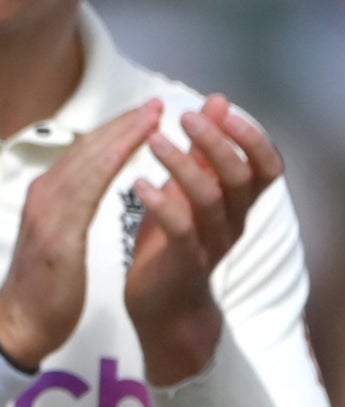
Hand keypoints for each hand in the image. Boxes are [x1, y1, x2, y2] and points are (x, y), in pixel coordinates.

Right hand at [0, 99, 160, 369]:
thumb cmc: (46, 285)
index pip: (86, 154)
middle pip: (87, 148)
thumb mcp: (60, 236)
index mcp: (48, 194)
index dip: (116, 131)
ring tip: (151, 116)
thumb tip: (89, 185)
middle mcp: (44, 192)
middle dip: (122, 124)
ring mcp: (47, 209)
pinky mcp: (55, 229)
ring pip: (87, 160)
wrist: (21, 321)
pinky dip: (108, 164)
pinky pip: (86, 188)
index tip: (146, 114)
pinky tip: (130, 151)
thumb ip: (72, 207)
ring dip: (120, 135)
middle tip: (156, 103)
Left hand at [125, 95, 282, 383]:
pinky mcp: (183, 262)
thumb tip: (218, 101)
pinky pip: (181, 230)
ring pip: (210, 199)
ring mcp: (210, 243)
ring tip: (155, 141)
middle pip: (239, 176)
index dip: (252, 136)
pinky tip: (139, 183)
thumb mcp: (189, 189)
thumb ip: (203, 151)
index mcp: (238, 202)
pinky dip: (162, 203)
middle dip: (215, 142)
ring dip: (183, 166)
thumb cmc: (174, 239)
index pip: (267, 166)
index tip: (222, 108)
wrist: (163, 305)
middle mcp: (233, 221)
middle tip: (185, 116)